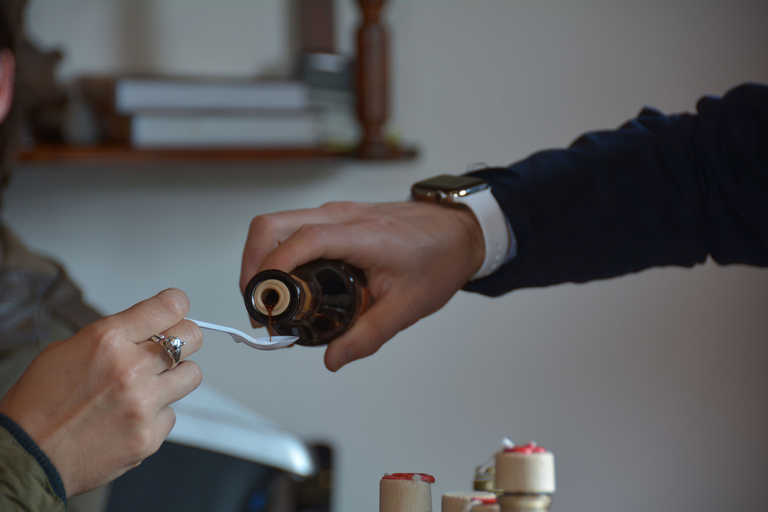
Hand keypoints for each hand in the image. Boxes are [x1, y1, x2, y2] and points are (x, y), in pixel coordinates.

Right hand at [0, 288, 202, 496]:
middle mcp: (131, 369)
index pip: (170, 307)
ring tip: (150, 384)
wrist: (26, 457)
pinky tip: (131, 417)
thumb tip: (144, 329)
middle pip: (192, 338)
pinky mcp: (149, 436)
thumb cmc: (38, 405)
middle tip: (168, 349)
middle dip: (183, 339)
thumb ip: (113, 337)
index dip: (176, 306)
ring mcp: (143, 404)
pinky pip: (172, 414)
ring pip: (192, 375)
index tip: (175, 310)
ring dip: (175, 377)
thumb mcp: (65, 350)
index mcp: (108, 340)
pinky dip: (157, 414)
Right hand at [240, 201, 483, 370]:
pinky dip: (278, 252)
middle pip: (272, 225)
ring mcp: (337, 212)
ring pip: (277, 223)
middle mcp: (342, 216)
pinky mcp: (336, 216)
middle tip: (258, 306)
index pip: (301, 241)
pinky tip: (288, 284)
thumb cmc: (438, 260)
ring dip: (262, 258)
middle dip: (252, 265)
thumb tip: (332, 359)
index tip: (263, 305)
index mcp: (362, 236)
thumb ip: (367, 336)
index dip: (271, 270)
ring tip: (269, 300)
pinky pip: (292, 226)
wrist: (458, 230)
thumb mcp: (406, 308)